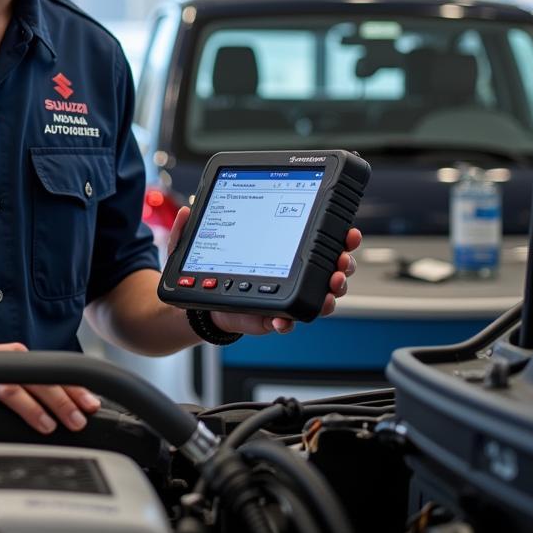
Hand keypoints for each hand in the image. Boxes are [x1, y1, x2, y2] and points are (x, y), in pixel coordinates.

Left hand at [167, 206, 361, 337]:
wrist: (195, 305)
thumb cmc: (206, 269)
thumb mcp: (196, 246)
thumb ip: (189, 228)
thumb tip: (186, 210)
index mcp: (278, 246)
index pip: (313, 238)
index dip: (336, 235)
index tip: (346, 231)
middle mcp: (286, 270)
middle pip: (327, 267)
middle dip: (342, 264)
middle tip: (343, 261)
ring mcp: (281, 294)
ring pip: (317, 295)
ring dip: (330, 294)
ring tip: (330, 290)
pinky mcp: (270, 315)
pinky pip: (288, 321)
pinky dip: (289, 321)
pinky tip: (284, 319)